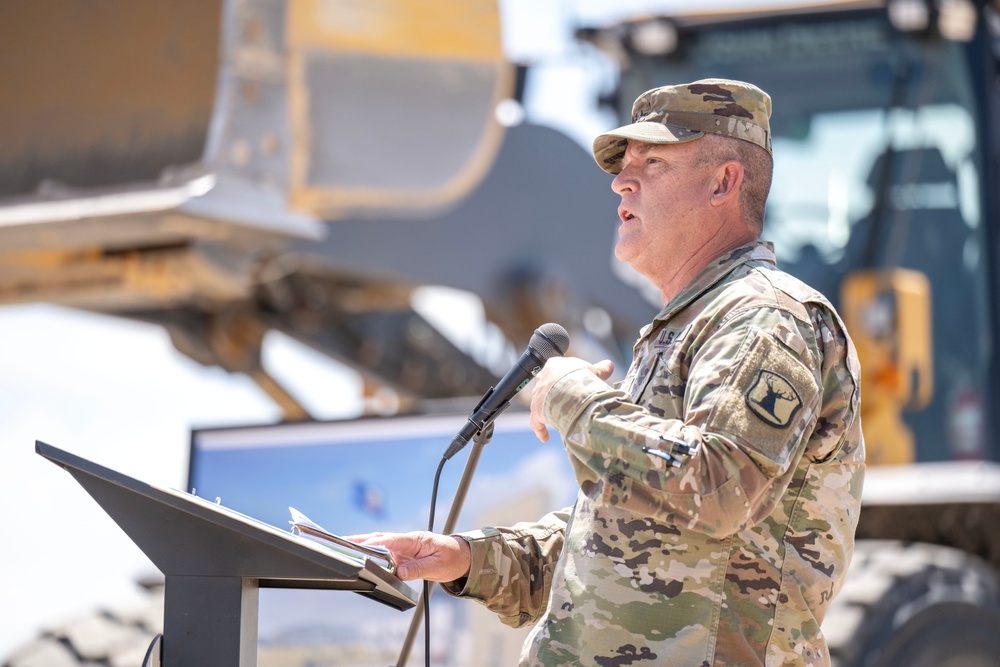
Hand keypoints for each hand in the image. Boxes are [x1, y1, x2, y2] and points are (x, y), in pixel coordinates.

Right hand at [348, 531, 470, 581]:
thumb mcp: (437, 566)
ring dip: (363, 546)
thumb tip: (398, 573)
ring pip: (380, 545)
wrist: (462, 558)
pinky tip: (362, 559)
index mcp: (415, 540)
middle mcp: (407, 542)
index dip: (374, 543)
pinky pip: (385, 555)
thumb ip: (417, 569)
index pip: (390, 540)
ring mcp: (404, 548)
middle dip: (361, 540)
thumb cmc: (452, 558)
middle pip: (380, 539)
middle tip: (342, 542)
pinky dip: (372, 555)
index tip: (360, 546)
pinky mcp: (403, 556)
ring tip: (345, 549)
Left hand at [529, 357, 613, 441]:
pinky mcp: (536, 410)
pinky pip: (536, 422)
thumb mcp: (594, 371)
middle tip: (568, 402)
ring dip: (550, 410)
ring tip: (561, 418)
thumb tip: (609, 365)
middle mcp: (542, 378)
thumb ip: (600, 369)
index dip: (566, 378)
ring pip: (542, 403)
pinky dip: (541, 429)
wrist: (572, 392)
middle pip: (548, 386)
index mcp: (554, 365)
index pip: (557, 370)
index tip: (573, 384)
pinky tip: (545, 438)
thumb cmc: (582, 378)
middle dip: (557, 394)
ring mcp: (538, 394)